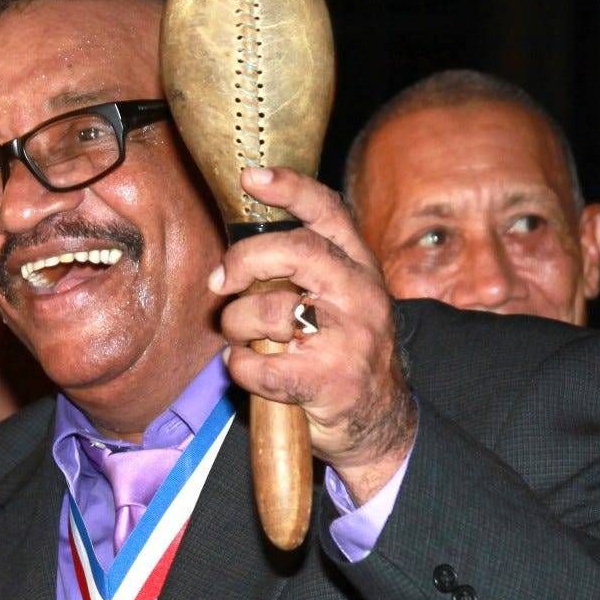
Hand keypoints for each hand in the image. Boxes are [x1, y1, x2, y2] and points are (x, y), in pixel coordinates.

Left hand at [208, 168, 415, 501]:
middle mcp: (361, 295)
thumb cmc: (341, 354)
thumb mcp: (336, 301)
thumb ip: (301, 270)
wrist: (378, 423)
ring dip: (237, 325)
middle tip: (221, 282)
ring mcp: (351, 338)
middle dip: (244, 261)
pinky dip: (241, 368)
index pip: (328, 213)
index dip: (290, 188)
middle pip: (297, 251)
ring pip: (271, 310)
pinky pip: (261, 364)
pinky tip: (250, 370)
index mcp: (359, 268)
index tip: (251, 177)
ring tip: (243, 338)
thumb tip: (238, 252)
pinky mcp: (330, 380)